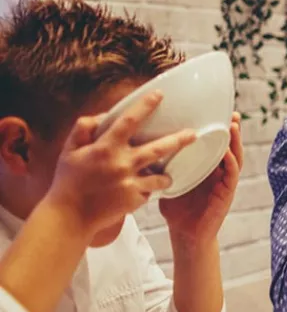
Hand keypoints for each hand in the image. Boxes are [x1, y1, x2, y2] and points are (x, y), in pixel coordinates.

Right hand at [42, 91, 195, 240]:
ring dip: (165, 175)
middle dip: (179, 140)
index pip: (128, 121)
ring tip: (166, 175)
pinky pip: (149, 191)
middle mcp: (121, 164)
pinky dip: (147, 189)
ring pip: (161, 176)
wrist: (69, 216)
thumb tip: (104, 116)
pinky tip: (140, 191)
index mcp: (105, 148)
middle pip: (159, 148)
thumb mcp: (69, 151)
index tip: (159, 95)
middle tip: (193, 134)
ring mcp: (130, 183)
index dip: (145, 106)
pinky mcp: (134, 200)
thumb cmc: (68, 182)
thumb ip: (84, 129)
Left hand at [160, 113, 242, 250]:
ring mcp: (224, 182)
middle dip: (231, 129)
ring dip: (235, 142)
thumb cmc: (177, 209)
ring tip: (233, 127)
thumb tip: (141, 146)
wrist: (185, 235)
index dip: (217, 129)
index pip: (214, 143)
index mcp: (206, 167)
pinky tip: (228, 153)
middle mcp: (218, 172)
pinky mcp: (226, 194)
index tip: (216, 110)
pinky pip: (232, 175)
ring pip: (235, 157)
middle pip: (229, 146)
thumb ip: (163, 165)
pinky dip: (231, 162)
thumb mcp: (169, 180)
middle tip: (232, 113)